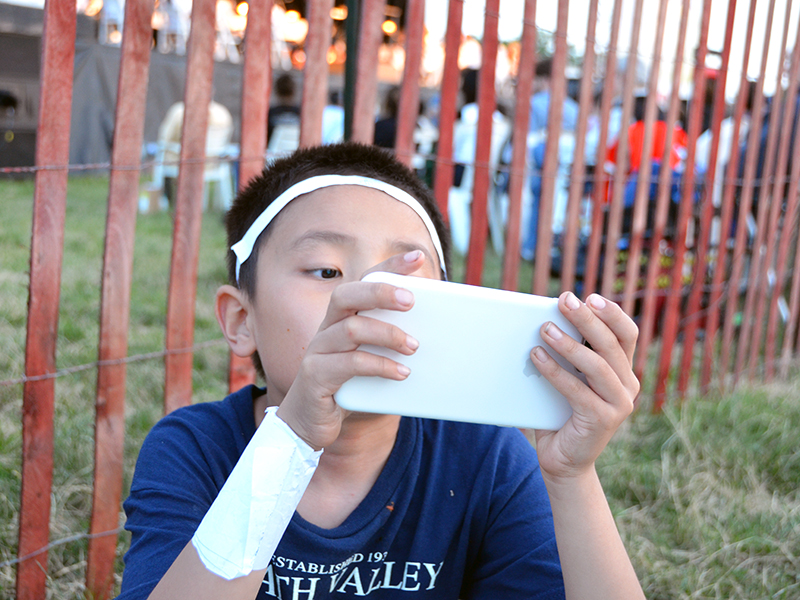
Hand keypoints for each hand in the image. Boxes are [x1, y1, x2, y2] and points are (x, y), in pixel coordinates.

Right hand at [276, 251, 427, 449]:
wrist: (312, 424)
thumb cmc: (350, 386)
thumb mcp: (375, 358)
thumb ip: (395, 342)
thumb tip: (442, 333)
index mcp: (342, 317)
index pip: (363, 281)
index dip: (389, 266)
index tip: (417, 257)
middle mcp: (326, 328)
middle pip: (347, 295)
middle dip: (380, 292)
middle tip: (411, 301)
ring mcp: (318, 351)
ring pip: (350, 329)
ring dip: (387, 335)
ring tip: (414, 347)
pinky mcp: (316, 377)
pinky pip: (348, 364)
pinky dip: (379, 366)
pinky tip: (401, 374)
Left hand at [531, 292, 639, 483]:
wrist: (563, 460)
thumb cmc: (561, 413)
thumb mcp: (569, 378)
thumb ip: (568, 355)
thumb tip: (545, 320)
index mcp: (623, 371)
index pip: (627, 334)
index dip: (612, 313)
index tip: (590, 296)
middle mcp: (628, 386)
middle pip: (611, 345)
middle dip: (587, 320)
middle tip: (565, 301)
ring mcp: (619, 404)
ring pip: (597, 366)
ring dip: (569, 344)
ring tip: (544, 328)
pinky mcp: (603, 420)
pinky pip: (577, 390)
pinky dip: (555, 371)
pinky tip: (537, 356)